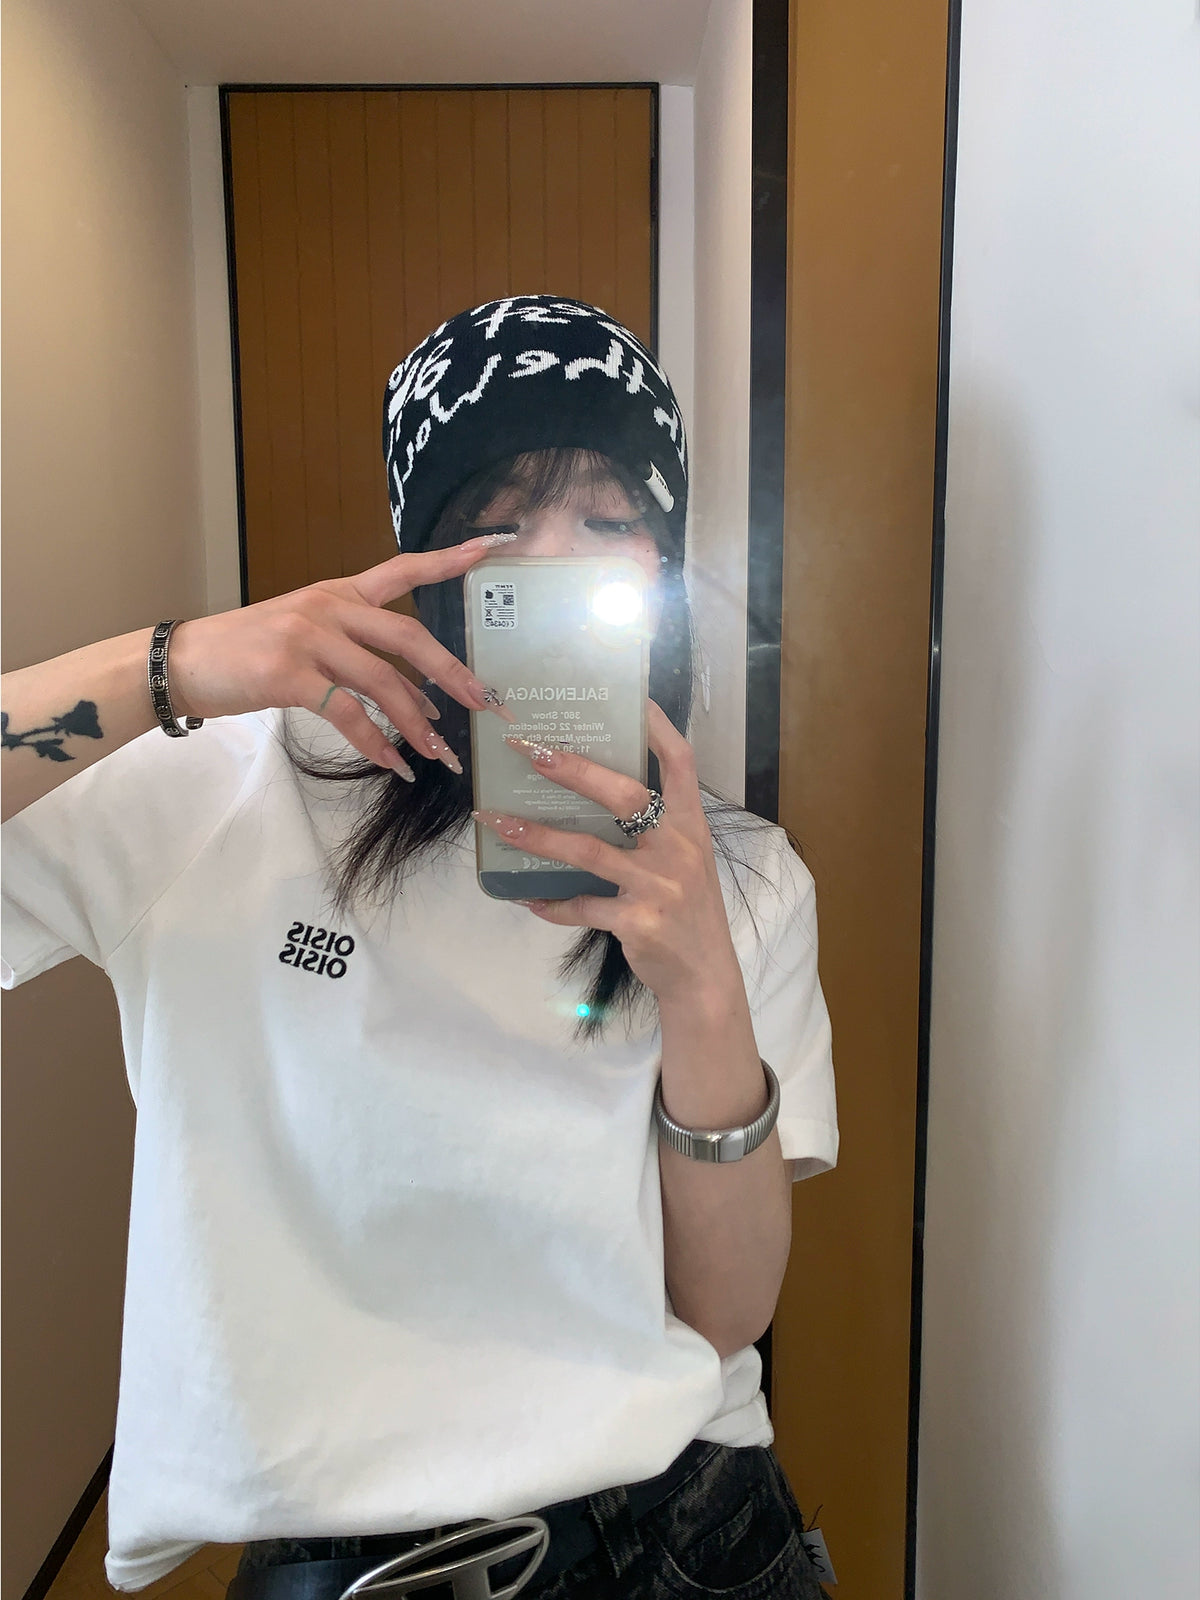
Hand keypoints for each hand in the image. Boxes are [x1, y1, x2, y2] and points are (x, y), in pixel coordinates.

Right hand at [167, 538, 514, 775]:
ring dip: (417, 724)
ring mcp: (308, 638)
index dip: (447, 560)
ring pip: (384, 682)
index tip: (489, 547)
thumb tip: (415, 700)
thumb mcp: (305, 637)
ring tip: (440, 754)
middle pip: (408, 636)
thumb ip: (357, 656)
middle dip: (452, 672)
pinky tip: (393, 763)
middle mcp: (329, 608)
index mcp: (338, 593)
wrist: (183, 661)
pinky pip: (348, 712)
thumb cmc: (247, 653)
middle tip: (483, 702)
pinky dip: (375, 742)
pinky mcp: (289, 674)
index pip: (402, 570)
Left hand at [475, 701, 744, 1005]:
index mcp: (691, 825)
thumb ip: (654, 828)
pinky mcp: (637, 921)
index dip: (655, 725)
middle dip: (574, 769)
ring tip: (498, 821)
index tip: (628, 694)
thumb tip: (593, 791)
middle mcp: (678, 848)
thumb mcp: (684, 860)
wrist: (704, 977)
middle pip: (625, 794)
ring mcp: (658, 885)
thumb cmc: (687, 910)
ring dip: (537, 836)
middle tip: (529, 750)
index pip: (680, 761)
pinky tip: (526, 897)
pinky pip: (581, 906)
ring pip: (588, 851)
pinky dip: (550, 903)